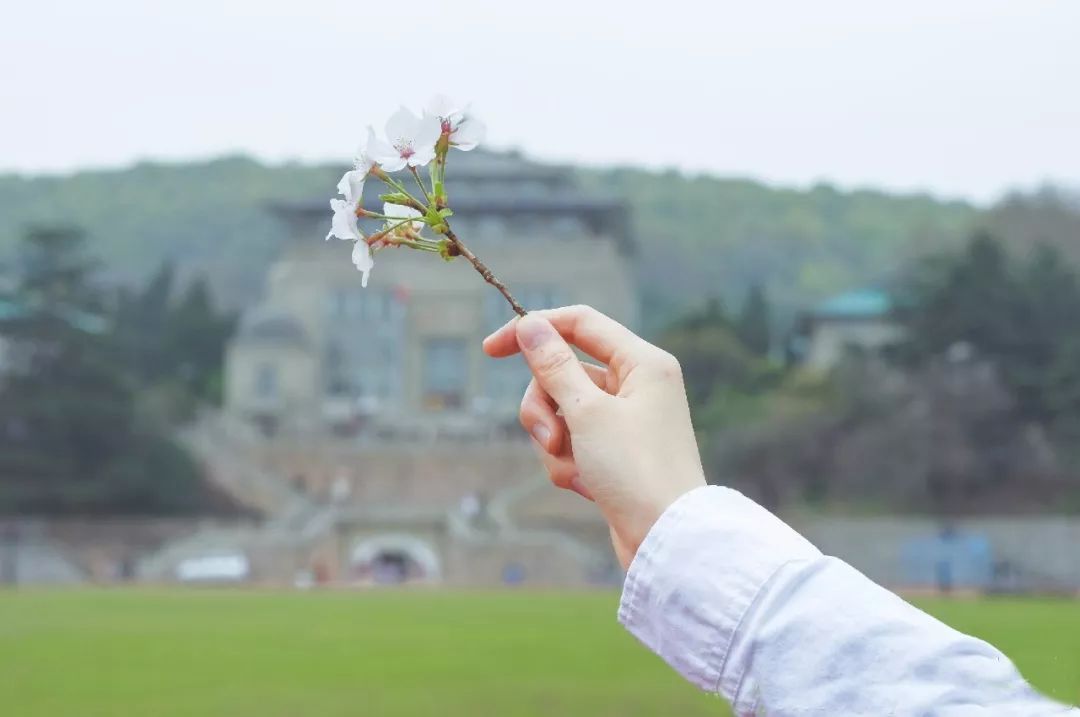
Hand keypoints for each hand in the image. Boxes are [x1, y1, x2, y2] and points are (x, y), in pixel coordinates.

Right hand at [483, 305, 706, 568]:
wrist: (666, 542)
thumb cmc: (635, 471)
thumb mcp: (587, 413)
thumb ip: (554, 366)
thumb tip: (531, 325)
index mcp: (643, 362)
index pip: (579, 323)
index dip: (533, 330)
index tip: (490, 350)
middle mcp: (637, 385)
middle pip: (563, 371)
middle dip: (544, 407)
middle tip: (550, 437)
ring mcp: (625, 420)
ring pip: (562, 412)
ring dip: (554, 443)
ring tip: (574, 472)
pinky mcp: (615, 452)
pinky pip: (572, 443)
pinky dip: (568, 463)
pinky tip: (585, 489)